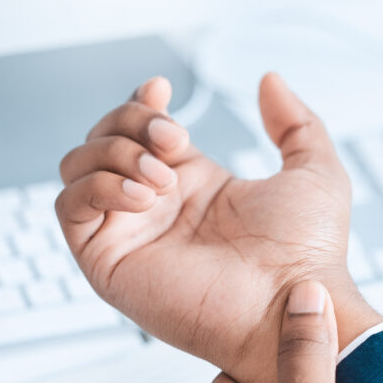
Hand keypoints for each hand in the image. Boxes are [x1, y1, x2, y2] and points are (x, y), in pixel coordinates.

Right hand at [56, 74, 381, 382]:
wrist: (292, 302)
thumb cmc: (309, 254)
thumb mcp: (314, 170)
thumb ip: (294, 121)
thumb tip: (269, 81)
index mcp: (193, 185)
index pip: (137, 130)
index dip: (139, 103)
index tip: (162, 89)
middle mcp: (155, 207)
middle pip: (101, 139)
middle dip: (129, 121)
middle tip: (174, 141)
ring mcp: (130, 234)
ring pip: (77, 167)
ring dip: (114, 153)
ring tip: (163, 177)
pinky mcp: (108, 263)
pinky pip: (69, 208)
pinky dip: (97, 187)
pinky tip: (145, 196)